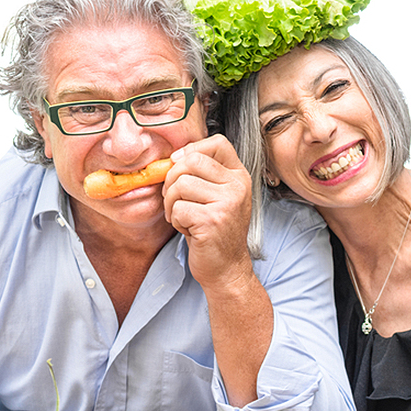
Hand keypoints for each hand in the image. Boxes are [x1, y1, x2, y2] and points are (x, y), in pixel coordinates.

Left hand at [163, 134, 253, 288]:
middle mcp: (237, 186)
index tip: (180, 165)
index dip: (192, 150)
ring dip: (172, 204)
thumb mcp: (217, 197)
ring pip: (180, 185)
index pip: (217, 142)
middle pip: (191, 161)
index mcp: (239, 176)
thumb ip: (203, 174)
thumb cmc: (215, 231)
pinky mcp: (212, 221)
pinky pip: (177, 209)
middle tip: (174, 199)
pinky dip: (175, 221)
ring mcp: (227, 203)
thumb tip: (173, 157)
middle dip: (172, 180)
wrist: (226, 268)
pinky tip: (188, 230)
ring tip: (183, 217)